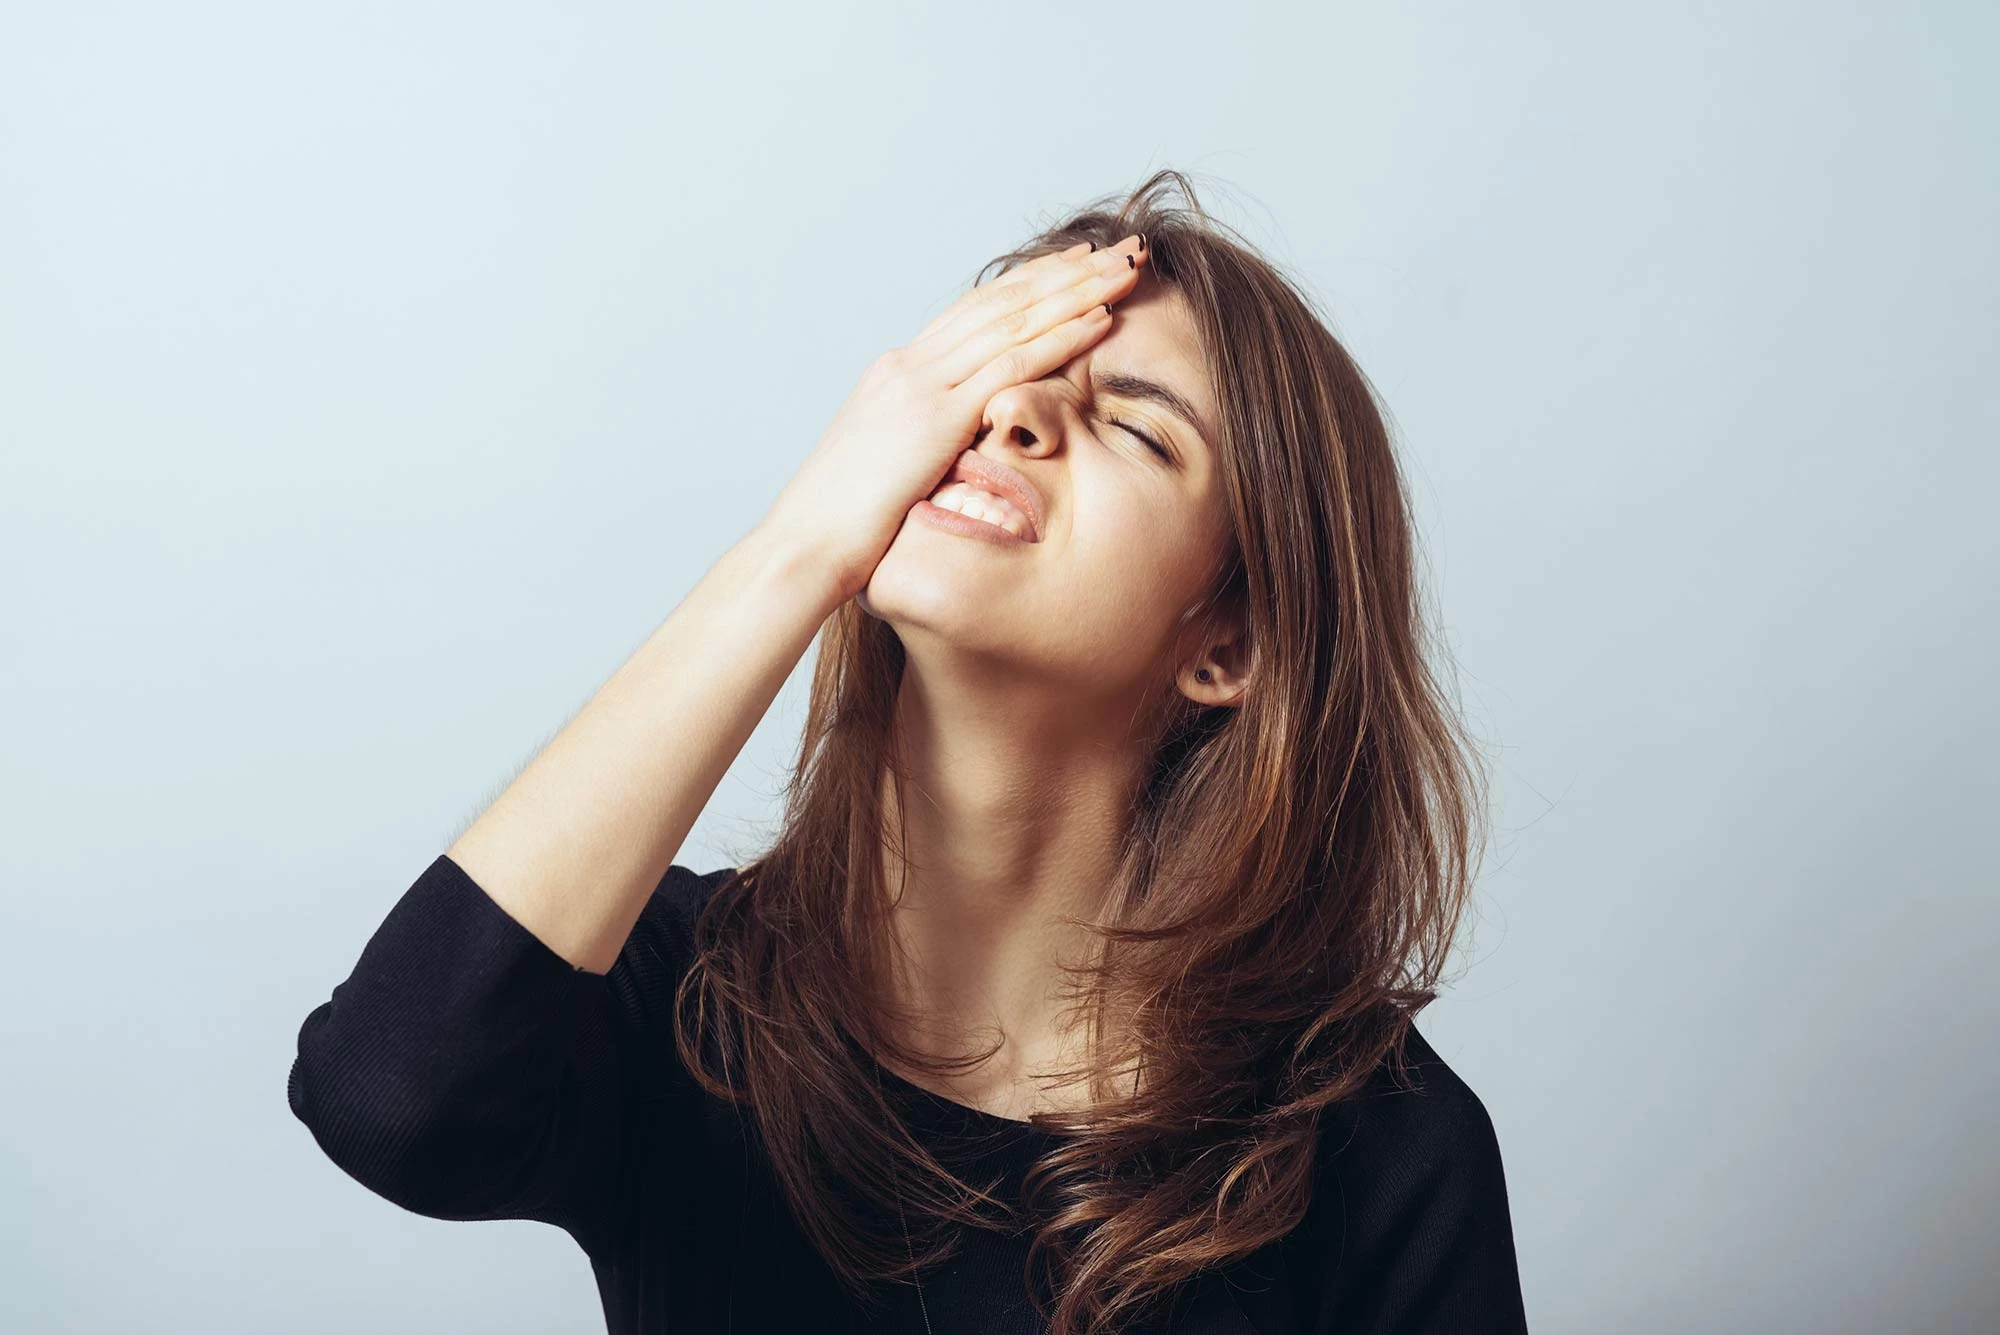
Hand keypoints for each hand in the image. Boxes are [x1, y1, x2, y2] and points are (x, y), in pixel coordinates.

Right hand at [758, 232, 1149, 602]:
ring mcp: (920, 386)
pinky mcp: (934, 418)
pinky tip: (1100, 320)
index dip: (1026, 285)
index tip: (1070, 266)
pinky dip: (1060, 338)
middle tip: (1114, 250)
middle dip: (1061, 273)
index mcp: (896, 373)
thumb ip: (920, 442)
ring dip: (1074, 292)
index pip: (972, 312)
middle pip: (999, 301)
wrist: (803, 544)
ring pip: (1013, 320)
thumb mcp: (886, 467)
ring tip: (1123, 270)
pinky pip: (1010, 365)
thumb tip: (952, 449)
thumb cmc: (841, 524)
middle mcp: (909, 365)